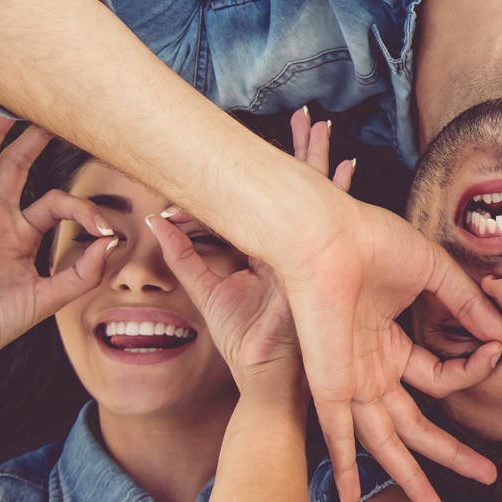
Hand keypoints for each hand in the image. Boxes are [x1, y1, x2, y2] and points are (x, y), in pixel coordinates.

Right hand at [0, 111, 111, 388]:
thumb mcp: (51, 296)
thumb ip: (84, 271)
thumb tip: (110, 241)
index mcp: (21, 233)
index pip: (56, 201)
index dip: (83, 209)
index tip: (105, 229)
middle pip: (16, 166)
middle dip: (34, 141)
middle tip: (52, 112)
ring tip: (4, 104)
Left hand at [147, 114, 381, 395]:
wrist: (269, 383)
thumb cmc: (247, 348)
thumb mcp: (208, 296)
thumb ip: (185, 258)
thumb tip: (156, 222)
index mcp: (282, 257)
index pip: (283, 202)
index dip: (289, 170)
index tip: (291, 136)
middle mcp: (300, 254)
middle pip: (306, 192)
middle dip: (308, 154)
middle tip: (309, 118)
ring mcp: (313, 262)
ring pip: (319, 201)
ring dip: (317, 162)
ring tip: (319, 127)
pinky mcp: (319, 272)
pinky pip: (321, 228)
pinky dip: (335, 198)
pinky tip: (346, 168)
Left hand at [252, 116, 501, 501]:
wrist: (323, 235)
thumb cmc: (370, 240)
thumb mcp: (434, 273)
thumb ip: (468, 306)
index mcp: (389, 341)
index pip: (442, 376)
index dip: (474, 368)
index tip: (500, 350)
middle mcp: (370, 367)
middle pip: (417, 425)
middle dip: (452, 453)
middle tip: (488, 474)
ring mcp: (351, 380)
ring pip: (386, 440)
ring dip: (412, 475)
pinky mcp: (331, 383)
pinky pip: (337, 432)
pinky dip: (344, 464)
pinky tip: (350, 497)